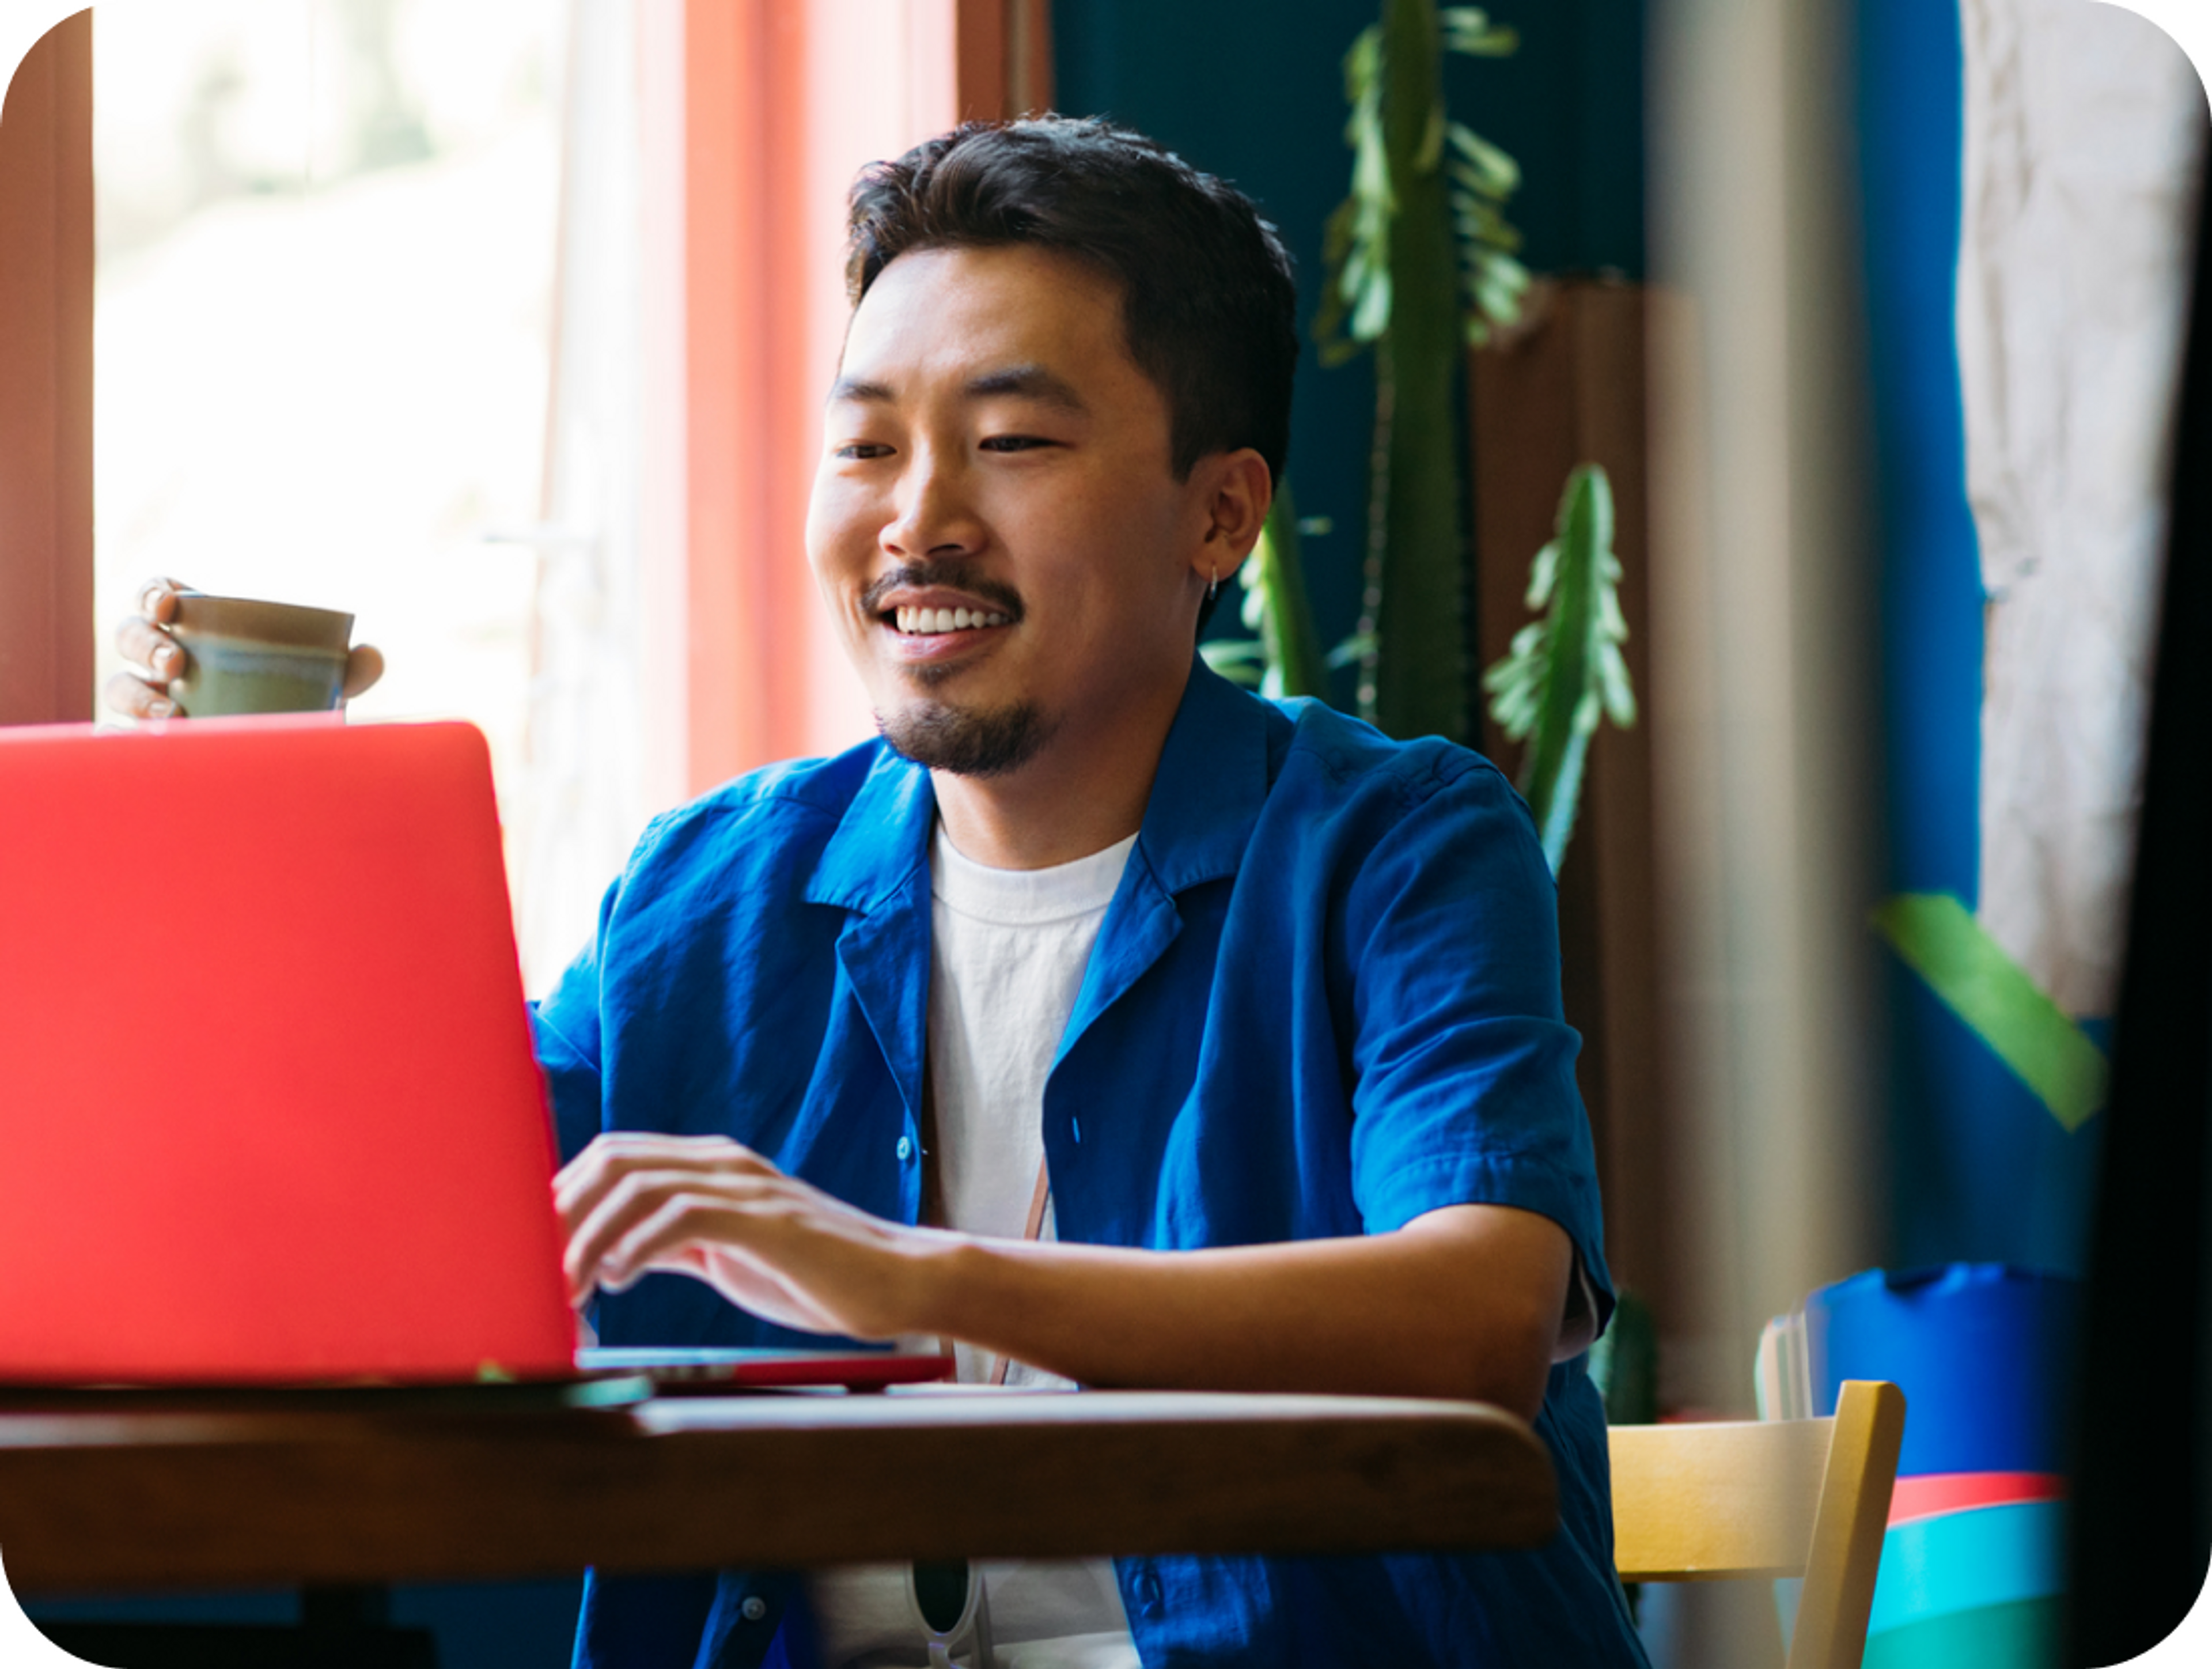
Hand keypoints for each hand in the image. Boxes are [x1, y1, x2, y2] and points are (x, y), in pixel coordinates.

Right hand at [104, 576, 386, 719]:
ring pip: (117, 689)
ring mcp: (145, 703)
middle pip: (129, 638)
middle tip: (175, 663)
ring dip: (138, 696)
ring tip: (172, 714)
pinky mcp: (141, 743)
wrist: (275, 766)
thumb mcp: (317, 687)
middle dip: (143, 645)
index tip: (170, 605)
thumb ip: (344, 671)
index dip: (153, 593)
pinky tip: (143, 745)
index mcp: (195, 633)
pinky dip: (123, 739)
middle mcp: (160, 664)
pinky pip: (116, 738)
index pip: (158, 598)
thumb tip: (370, 655)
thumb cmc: (287, 706)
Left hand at [555, 1132, 945, 1338]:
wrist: (895, 1283)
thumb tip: (611, 1253)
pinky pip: (683, 1217)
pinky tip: (622, 1280)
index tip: (530, 1248)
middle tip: (534, 1271)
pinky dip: (639, 1247)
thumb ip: (673, 1242)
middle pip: (614, 1161)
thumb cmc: (812, 1275)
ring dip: (590, 1238)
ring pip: (639, 1186)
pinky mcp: (766, 1221)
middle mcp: (722, 1163)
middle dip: (561, 1213)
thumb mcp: (726, 1254)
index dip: (563, 1196)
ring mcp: (746, 1187)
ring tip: (571, 1288)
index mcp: (710, 1166)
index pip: (614, 1157)